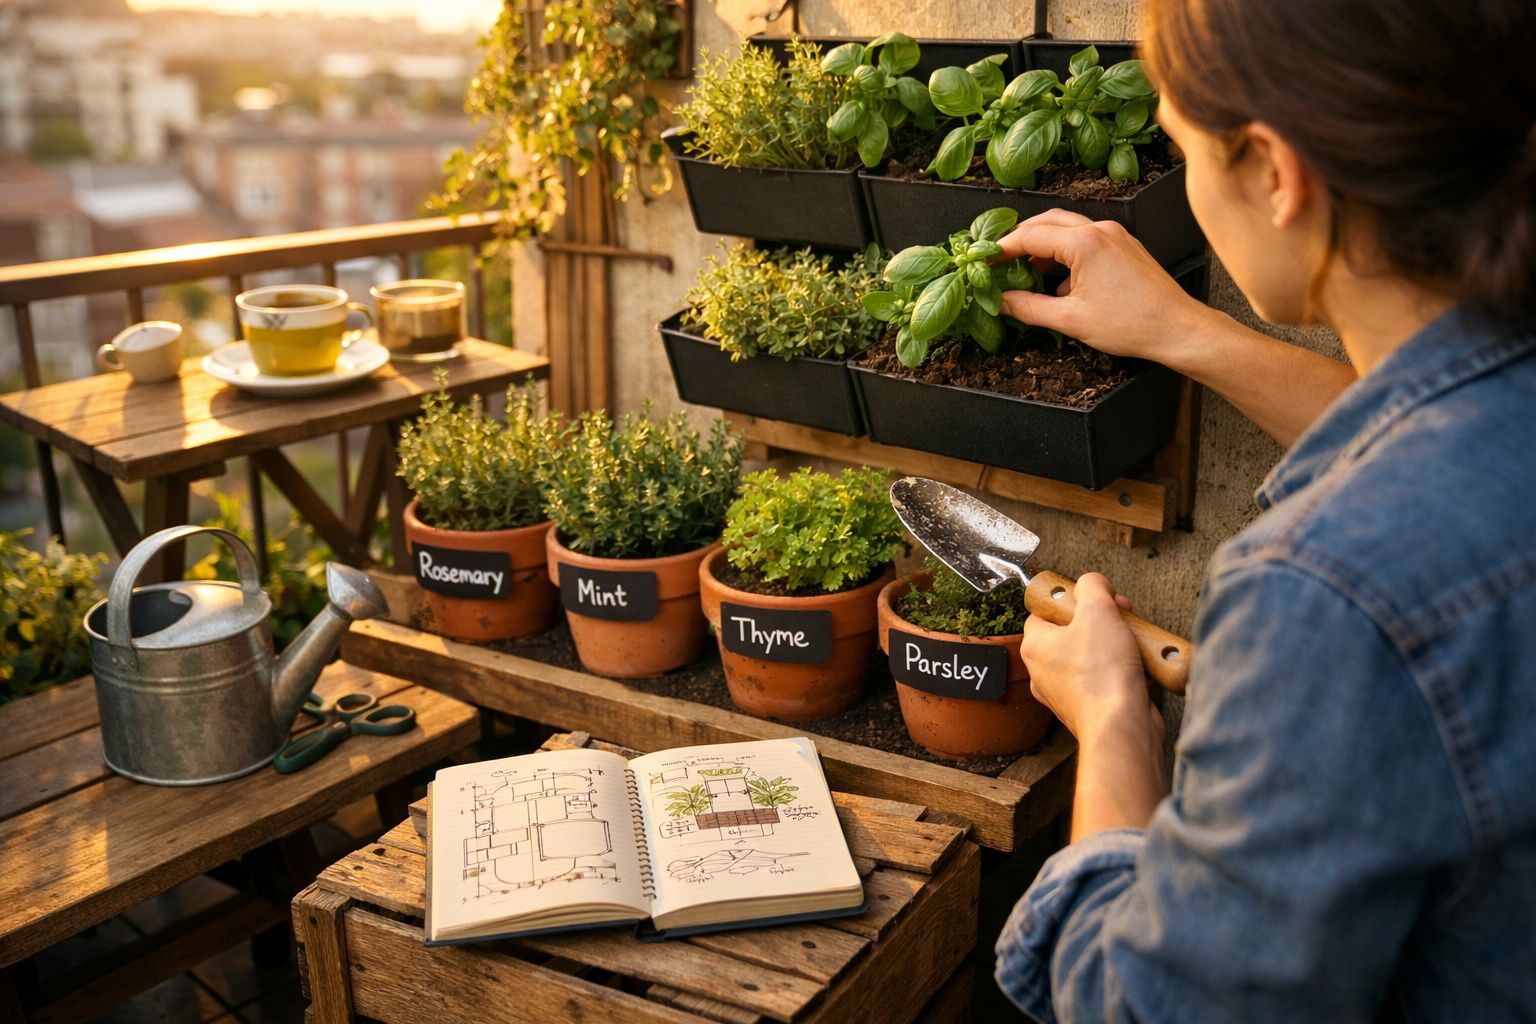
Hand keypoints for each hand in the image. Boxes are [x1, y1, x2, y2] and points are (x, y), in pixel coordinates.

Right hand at [995, 209, 1213, 362]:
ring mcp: (1115, 236)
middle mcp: (1100, 229)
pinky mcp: (1124, 247)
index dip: (1002, 249)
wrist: (1178, 328)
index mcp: (1085, 242)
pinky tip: (1058, 284)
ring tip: (1024, 272)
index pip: (1030, 236)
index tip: (984, 260)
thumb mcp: (1071, 320)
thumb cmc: (1132, 324)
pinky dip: (1065, 255)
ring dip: (1043, 247)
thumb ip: (1029, 308)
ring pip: (1067, 230)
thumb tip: (1001, 302)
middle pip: (1047, 222)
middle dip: (1020, 240)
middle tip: (999, 260)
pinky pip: (1086, 241)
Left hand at [1022, 573, 1162, 745]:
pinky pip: (1104, 678)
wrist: (1121, 726)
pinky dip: (1121, 670)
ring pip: (1090, 655)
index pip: (1044, 611)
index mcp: (1035, 646)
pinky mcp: (1090, 707)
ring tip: (1132, 641)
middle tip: (1121, 615)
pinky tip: (1138, 666)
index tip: (1095, 597)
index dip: (1073, 599)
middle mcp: (1044, 671)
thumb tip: (1093, 583)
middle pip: (1071, 631)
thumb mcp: (1098, 610)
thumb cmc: (1102, 674)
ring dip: (1114, 643)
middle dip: (1101, 619)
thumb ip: (1093, 586)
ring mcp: (1066, 692)